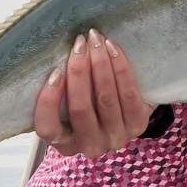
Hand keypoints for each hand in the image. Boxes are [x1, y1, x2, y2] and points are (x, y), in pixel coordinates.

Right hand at [34, 29, 153, 158]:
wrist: (128, 107)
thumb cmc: (89, 100)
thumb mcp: (69, 102)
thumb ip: (60, 90)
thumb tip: (52, 54)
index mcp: (65, 143)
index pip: (48, 129)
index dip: (48, 101)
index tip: (55, 72)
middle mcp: (90, 146)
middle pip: (80, 109)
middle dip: (78, 71)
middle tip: (79, 43)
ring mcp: (115, 138)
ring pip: (105, 98)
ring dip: (100, 64)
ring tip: (96, 40)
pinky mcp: (137, 125)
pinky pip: (128, 94)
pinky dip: (120, 68)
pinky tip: (112, 49)